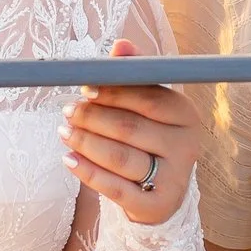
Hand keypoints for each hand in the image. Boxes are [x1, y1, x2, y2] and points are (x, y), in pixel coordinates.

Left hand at [61, 39, 203, 223]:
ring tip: (64, 132)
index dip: (112, 91)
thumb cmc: (149, 138)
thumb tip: (120, 44)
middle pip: (130, 127)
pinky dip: (87, 173)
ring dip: (85, 143)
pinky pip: (115, 189)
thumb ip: (134, 74)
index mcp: (186, 114)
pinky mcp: (157, 206)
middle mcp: (186, 145)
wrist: (161, 192)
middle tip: (68, 111)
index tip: (84, 87)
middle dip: (92, 117)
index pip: (147, 97)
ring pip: (121, 158)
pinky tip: (68, 159)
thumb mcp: (147, 105)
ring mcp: (174, 178)